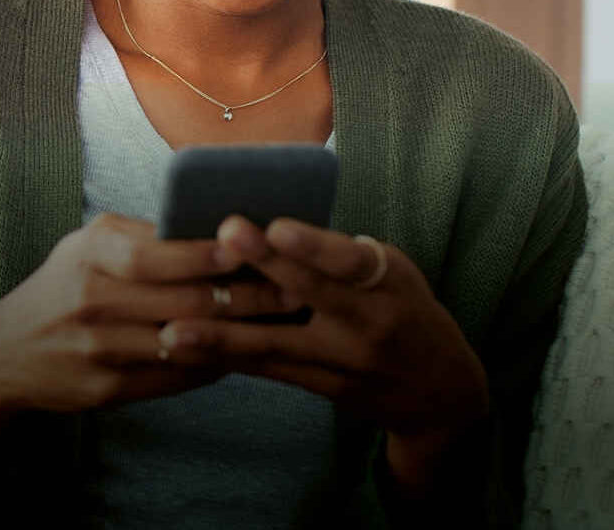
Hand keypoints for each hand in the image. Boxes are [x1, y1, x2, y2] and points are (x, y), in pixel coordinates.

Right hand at [0, 211, 304, 442]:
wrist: (5, 353)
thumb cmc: (62, 287)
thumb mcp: (87, 247)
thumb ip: (142, 238)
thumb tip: (214, 231)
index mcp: (89, 257)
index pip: (155, 256)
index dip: (206, 254)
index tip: (253, 246)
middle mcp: (92, 302)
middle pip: (182, 302)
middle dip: (245, 296)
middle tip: (293, 289)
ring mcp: (100, 350)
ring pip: (186, 343)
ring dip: (239, 335)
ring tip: (282, 323)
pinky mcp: (107, 389)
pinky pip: (174, 378)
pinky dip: (212, 365)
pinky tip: (243, 353)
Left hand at [151, 215, 490, 442]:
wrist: (441, 391)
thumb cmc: (405, 307)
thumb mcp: (392, 271)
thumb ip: (339, 253)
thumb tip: (268, 221)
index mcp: (388, 281)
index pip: (349, 260)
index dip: (312, 245)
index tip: (275, 226)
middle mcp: (369, 323)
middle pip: (309, 296)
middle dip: (262, 269)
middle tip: (218, 242)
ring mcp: (345, 363)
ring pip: (275, 345)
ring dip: (220, 336)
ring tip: (171, 329)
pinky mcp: (324, 389)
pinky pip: (267, 370)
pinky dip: (225, 357)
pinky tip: (184, 349)